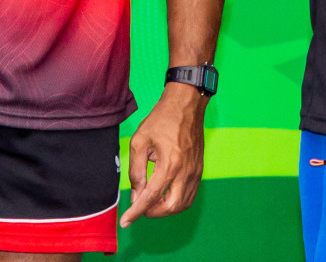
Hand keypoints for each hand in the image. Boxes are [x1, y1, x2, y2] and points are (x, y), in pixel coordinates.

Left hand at [120, 83, 207, 226]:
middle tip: (139, 208)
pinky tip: (165, 194)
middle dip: (153, 213)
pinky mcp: (199, 168)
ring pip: (183, 203)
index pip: (151, 197)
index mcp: (170, 163)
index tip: (126, 222)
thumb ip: (136, 171)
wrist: (186, 105)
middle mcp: (186, 170)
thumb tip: (135, 195)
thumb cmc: (161, 120)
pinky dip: (177, 201)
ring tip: (151, 202)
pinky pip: (190, 194)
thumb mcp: (139, 142)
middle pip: (171, 206)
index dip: (136, 212)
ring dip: (166, 209)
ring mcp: (195, 170)